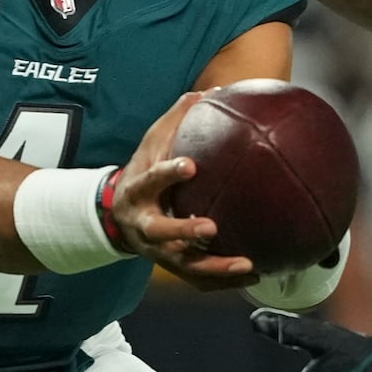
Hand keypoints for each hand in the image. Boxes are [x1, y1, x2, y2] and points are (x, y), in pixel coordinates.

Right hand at [112, 92, 255, 290]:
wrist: (117, 216)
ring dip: (214, 268)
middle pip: (160, 232)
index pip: (150, 179)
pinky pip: (197, 280)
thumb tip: (212, 90)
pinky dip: (223, 281)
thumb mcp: (151, 143)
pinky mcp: (171, 266)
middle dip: (184, 232)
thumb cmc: (143, 172)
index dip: (167, 173)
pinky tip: (254, 275)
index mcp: (137, 190)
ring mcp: (156, 250)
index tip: (189, 165)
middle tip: (211, 229)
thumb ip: (177, 119)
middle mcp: (144, 224)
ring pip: (183, 265)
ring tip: (247, 264)